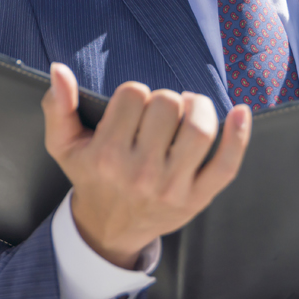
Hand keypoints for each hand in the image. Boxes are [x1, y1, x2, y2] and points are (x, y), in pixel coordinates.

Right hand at [42, 63, 251, 269]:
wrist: (109, 228)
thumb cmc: (90, 177)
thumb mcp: (63, 145)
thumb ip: (57, 106)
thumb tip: (59, 70)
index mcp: (107, 154)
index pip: (133, 95)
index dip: (134, 95)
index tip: (131, 110)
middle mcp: (140, 172)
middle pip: (166, 105)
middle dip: (164, 99)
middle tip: (160, 113)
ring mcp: (172, 186)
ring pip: (198, 128)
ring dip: (198, 107)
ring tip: (189, 109)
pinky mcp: (197, 198)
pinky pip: (226, 165)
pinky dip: (238, 136)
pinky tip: (240, 112)